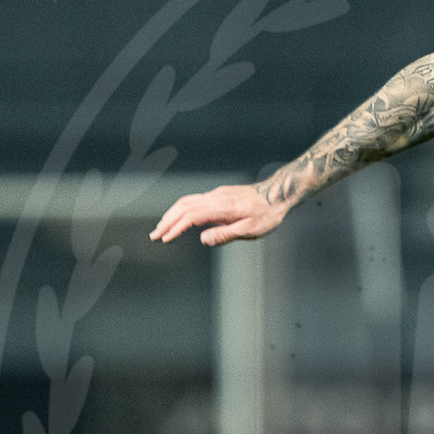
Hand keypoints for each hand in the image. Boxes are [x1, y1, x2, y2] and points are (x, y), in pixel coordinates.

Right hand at [150, 183, 287, 246]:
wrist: (279, 194)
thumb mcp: (250, 230)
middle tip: (154, 236)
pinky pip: (194, 200)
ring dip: (172, 214)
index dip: (175, 228)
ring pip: (187, 201)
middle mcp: (215, 197)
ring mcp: (217, 194)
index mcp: (221, 207)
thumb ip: (226, 234)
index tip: (164, 239)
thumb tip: (203, 239)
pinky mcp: (219, 195)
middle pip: (183, 206)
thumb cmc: (268, 214)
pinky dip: (182, 209)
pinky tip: (180, 218)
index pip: (191, 216)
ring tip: (162, 228)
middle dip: (167, 221)